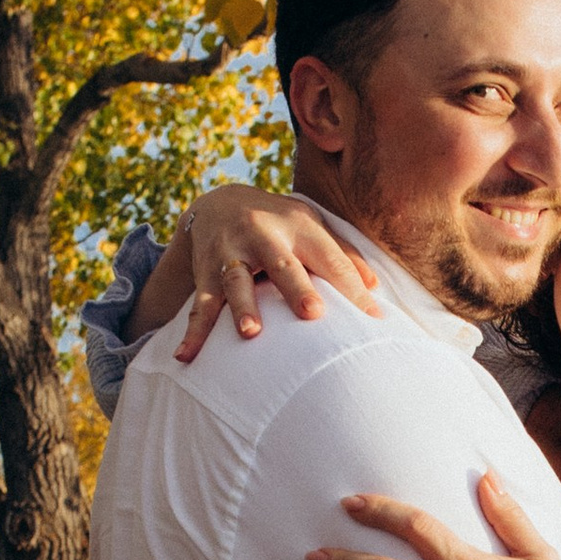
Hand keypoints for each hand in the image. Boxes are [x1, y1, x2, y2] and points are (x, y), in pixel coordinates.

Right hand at [159, 188, 381, 356]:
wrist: (219, 203)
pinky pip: (199, 304)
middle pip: (282, 264)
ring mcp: (232, 253)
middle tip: (312, 313)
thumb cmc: (281, 225)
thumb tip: (374, 289)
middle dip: (296, 288)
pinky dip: (193, 331)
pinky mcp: (206, 271)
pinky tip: (186, 356)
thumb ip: (343, 255)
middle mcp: (263, 234)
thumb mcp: (312, 227)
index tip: (373, 319)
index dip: (352, 288)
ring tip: (250, 333)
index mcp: (298, 226)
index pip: (330, 259)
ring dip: (242, 307)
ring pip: (236, 281)